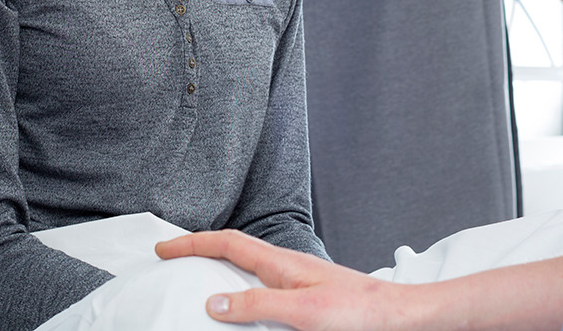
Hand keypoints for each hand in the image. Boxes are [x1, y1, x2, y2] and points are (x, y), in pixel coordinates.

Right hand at [155, 229, 426, 330]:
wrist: (399, 319)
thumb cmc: (359, 313)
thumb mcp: (303, 312)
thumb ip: (258, 305)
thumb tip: (214, 300)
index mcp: (283, 263)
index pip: (228, 243)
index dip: (193, 243)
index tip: (163, 248)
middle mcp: (288, 267)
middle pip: (235, 249)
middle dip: (201, 249)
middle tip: (173, 258)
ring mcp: (299, 280)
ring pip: (250, 266)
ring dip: (221, 267)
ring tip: (198, 278)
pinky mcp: (308, 297)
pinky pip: (264, 285)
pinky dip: (243, 287)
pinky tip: (243, 304)